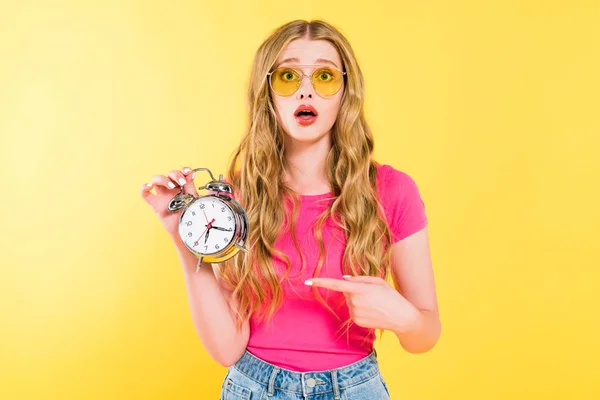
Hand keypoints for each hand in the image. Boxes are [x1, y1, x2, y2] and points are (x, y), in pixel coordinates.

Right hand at [140, 167, 197, 239]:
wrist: (186, 230)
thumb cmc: (190, 215)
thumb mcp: (193, 199)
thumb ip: (190, 185)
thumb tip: (191, 172)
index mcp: (182, 187)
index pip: (180, 173)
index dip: (183, 170)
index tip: (188, 171)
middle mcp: (171, 189)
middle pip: (169, 174)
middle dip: (175, 175)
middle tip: (182, 182)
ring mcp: (162, 196)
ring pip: (156, 180)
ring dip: (164, 179)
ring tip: (172, 187)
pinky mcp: (155, 204)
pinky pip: (145, 194)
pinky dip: (144, 188)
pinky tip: (149, 186)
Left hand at [305, 275, 421, 331]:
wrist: (402, 318)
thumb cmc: (391, 296)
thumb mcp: (378, 281)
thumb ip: (359, 278)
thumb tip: (344, 279)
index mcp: (360, 289)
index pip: (336, 285)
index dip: (321, 282)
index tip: (308, 281)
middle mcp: (355, 302)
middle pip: (346, 292)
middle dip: (355, 290)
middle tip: (372, 293)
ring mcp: (355, 313)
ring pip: (349, 302)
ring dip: (358, 300)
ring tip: (375, 303)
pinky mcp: (357, 321)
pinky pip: (353, 311)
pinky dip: (360, 309)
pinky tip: (373, 311)